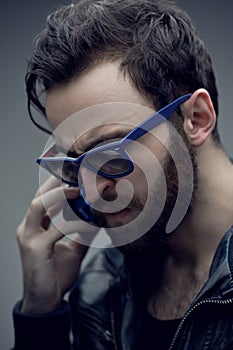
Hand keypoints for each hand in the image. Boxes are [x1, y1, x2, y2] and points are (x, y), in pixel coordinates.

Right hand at [17, 177, 97, 313]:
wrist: (46, 301)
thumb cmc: (56, 273)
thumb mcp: (73, 248)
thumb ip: (83, 233)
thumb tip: (99, 219)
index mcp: (35, 225)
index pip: (43, 198)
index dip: (56, 184)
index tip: (73, 173)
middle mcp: (28, 227)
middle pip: (39, 196)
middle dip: (56, 181)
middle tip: (75, 172)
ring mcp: (29, 237)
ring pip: (39, 205)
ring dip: (59, 195)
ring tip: (77, 189)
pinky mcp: (35, 249)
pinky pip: (56, 229)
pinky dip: (74, 223)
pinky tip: (89, 223)